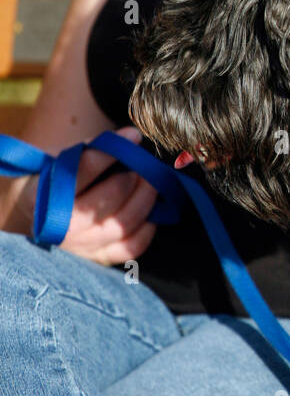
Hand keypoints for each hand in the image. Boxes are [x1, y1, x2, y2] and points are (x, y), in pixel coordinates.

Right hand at [12, 126, 159, 266]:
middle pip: (108, 199)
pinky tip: (150, 212)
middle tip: (142, 166)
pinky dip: (148, 228)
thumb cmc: (49, 183)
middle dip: (132, 178)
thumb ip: (90, 150)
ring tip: (149, 183)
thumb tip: (130, 137)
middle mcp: (61, 226)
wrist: (32, 219)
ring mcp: (81, 246)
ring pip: (124, 223)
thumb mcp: (56, 161)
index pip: (83, 169)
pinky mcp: (97, 258)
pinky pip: (131, 247)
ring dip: (145, 199)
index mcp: (44, 195)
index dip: (110, 152)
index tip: (133, 137)